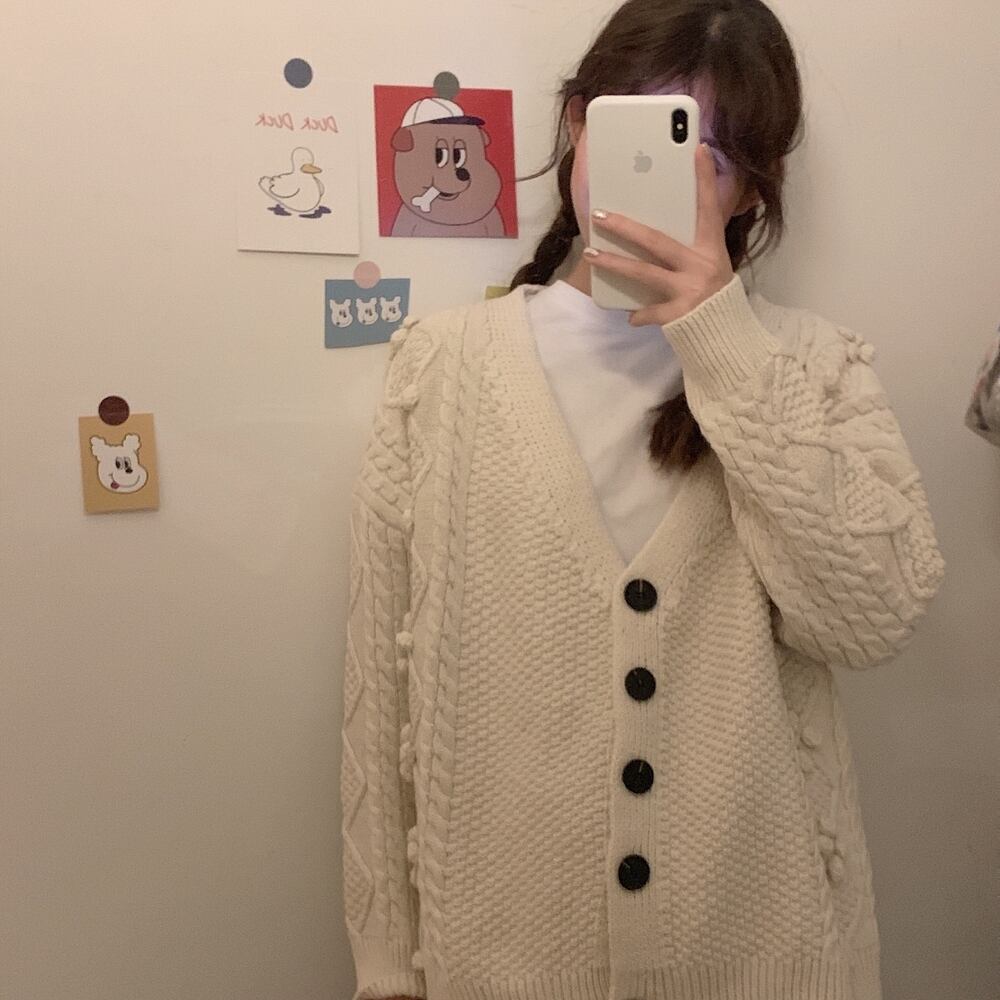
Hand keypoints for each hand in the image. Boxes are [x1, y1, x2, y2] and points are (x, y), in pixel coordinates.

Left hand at [584, 142, 734, 328]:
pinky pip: (649, 312)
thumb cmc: (714, 295)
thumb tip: (661, 225)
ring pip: (643, 273)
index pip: (708, 207)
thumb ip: (692, 246)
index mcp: (711, 248)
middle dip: (625, 227)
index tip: (697, 149)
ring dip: (613, 263)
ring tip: (590, 254)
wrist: (727, 335)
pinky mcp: (679, 315)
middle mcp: (701, 266)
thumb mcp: (712, 265)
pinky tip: (630, 315)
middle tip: (599, 215)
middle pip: (656, 241)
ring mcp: (689, 290)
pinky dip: (639, 314)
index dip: (704, 179)